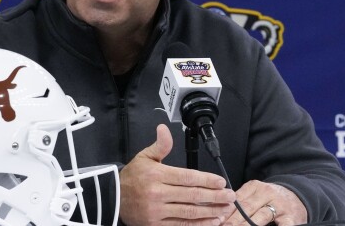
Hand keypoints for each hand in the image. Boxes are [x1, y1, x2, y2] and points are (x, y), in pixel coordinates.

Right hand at [120, 124, 235, 225]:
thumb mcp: (144, 157)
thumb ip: (160, 145)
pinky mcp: (156, 224)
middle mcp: (157, 193)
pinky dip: (199, 224)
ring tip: (226, 208)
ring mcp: (157, 211)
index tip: (221, 182)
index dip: (206, 180)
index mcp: (156, 174)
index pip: (187, 177)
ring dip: (211, 211)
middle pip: (192, 195)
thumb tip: (164, 128)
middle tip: (230, 196)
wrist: (113, 198)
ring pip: (189, 212)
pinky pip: (182, 225)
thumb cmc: (132, 177)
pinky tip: (212, 221)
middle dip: (215, 196)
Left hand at [224, 180, 306, 225]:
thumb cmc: (270, 199)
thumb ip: (241, 202)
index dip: (227, 212)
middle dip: (234, 220)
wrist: (297, 197)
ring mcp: (279, 205)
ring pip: (261, 215)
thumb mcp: (255, 194)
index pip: (237, 199)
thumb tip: (222, 215)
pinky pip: (282, 225)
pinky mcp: (291, 217)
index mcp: (254, 187)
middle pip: (247, 208)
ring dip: (247, 225)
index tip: (218, 220)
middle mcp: (267, 193)